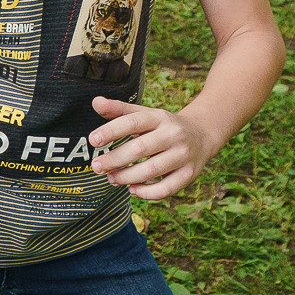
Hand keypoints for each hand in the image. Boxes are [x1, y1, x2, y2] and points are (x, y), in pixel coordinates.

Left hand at [87, 96, 217, 200]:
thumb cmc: (163, 126)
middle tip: (96, 166)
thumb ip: (119, 110)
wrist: (202, 135)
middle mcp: (173, 135)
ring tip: (111, 178)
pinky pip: (166, 189)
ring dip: (126, 177)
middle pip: (140, 149)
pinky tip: (132, 189)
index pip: (133, 122)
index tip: (92, 140)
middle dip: (114, 159)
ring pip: (151, 170)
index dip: (111, 131)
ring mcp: (183, 155)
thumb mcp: (145, 114)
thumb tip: (95, 102)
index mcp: (159, 117)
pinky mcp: (189, 174)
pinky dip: (147, 192)